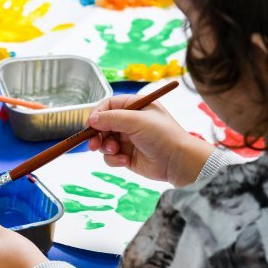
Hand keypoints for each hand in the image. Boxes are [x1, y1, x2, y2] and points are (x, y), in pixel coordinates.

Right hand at [87, 94, 214, 186]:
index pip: (108, 106)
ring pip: (104, 142)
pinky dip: (114, 159)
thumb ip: (112, 118)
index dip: (97, 115)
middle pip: (103, 125)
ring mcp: (128, 139)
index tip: (90, 125)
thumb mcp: (136, 120)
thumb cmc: (163, 135)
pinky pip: (111, 157)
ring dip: (106, 148)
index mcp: (135, 107)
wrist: (177, 161)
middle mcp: (130, 122)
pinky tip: (125, 161)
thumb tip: (91, 120)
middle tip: (93, 144)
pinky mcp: (127, 156)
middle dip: (97, 135)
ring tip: (116, 151)